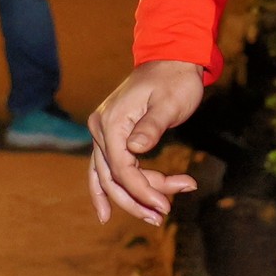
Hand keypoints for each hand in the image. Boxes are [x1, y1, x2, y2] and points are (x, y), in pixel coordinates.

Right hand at [87, 59, 207, 224]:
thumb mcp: (170, 103)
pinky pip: (105, 168)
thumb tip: (136, 148)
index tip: (165, 207)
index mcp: (112, 121)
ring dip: (130, 198)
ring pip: (109, 176)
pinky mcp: (111, 136)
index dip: (142, 191)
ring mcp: (102, 132)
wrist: (170, 61)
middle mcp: (100, 128)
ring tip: (156, 215)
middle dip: (139, 199)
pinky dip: (109, 189)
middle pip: (112, 177)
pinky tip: (107, 212)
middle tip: (164, 215)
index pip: (122, 168)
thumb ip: (152, 126)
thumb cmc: (175, 81)